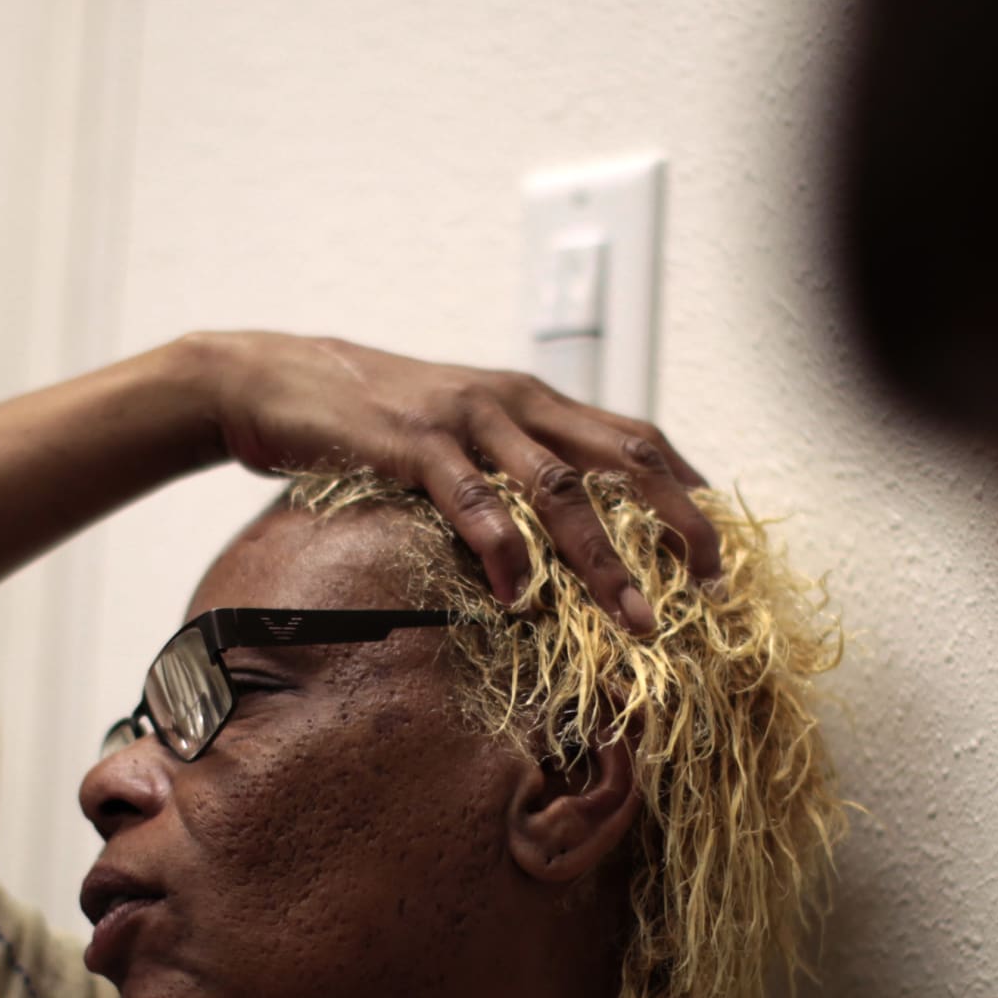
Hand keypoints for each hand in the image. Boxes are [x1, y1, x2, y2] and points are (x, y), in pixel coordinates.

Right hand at [187, 331, 717, 629]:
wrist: (272, 380)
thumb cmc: (371, 422)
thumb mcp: (460, 436)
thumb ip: (512, 468)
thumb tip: (562, 536)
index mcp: (534, 401)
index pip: (637, 437)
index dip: (689, 490)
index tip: (724, 550)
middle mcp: (514, 401)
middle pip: (623, 457)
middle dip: (677, 522)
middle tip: (712, 585)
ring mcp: (465, 419)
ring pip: (560, 487)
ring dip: (606, 559)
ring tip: (638, 618)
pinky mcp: (411, 443)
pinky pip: (470, 498)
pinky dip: (502, 548)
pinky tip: (517, 595)